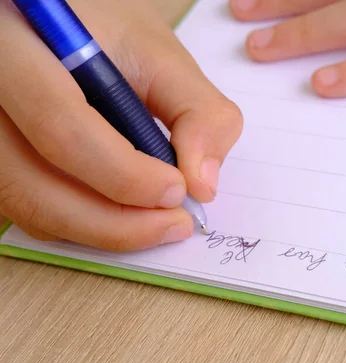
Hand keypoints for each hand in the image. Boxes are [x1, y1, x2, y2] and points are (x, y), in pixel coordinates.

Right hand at [0, 0, 241, 250]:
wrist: (55, 23)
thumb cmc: (104, 29)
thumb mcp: (158, 54)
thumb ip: (196, 111)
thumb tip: (202, 184)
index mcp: (18, 53)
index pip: (61, 126)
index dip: (123, 174)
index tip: (178, 190)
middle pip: (33, 185)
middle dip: (115, 221)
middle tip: (175, 224)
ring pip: (31, 208)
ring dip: (103, 231)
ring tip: (159, 225)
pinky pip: (30, 210)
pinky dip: (84, 225)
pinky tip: (125, 215)